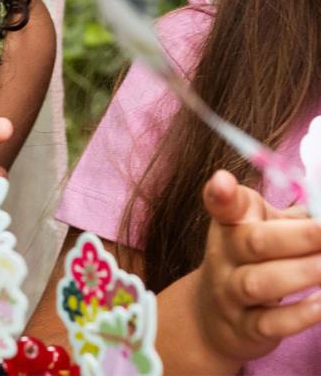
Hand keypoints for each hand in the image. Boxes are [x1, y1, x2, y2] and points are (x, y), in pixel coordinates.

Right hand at [194, 169, 320, 365]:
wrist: (209, 316)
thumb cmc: (248, 262)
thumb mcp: (256, 231)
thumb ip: (290, 218)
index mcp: (228, 224)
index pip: (221, 204)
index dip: (221, 193)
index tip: (225, 182)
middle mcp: (224, 256)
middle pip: (254, 243)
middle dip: (297, 237)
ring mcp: (230, 293)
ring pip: (260, 283)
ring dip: (302, 274)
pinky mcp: (244, 328)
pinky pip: (271, 323)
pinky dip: (299, 315)